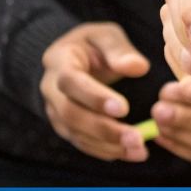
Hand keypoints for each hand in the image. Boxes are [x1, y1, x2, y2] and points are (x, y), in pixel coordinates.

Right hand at [39, 22, 152, 161]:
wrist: (72, 59)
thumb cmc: (93, 45)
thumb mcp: (105, 36)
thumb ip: (119, 50)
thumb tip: (139, 67)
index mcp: (59, 61)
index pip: (71, 81)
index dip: (95, 97)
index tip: (124, 109)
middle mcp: (51, 89)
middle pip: (71, 114)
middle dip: (104, 129)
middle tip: (136, 138)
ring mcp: (55, 111)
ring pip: (76, 134)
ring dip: (108, 145)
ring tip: (139, 150)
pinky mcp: (65, 127)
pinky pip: (82, 143)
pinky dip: (105, 151)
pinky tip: (130, 153)